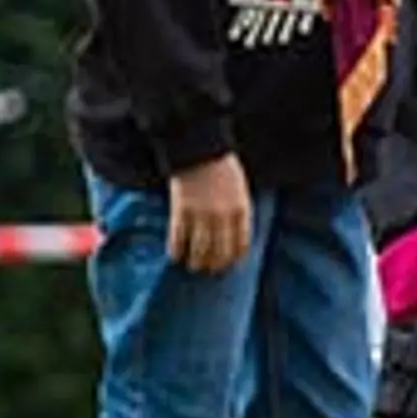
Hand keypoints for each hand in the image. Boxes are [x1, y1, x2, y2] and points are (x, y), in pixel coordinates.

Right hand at [165, 153, 252, 274]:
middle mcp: (223, 217)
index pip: (240, 245)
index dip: (234, 258)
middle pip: (220, 253)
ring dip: (196, 262)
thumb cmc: (221, 166)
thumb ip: (238, 211)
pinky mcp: (181, 211)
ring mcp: (201, 215)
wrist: (199, 148)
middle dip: (215, 265)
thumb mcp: (239, 188)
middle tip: (209, 269)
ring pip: (199, 251)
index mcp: (240, 209)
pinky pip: (178, 239)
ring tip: (193, 266)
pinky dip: (176, 251)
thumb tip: (234, 235)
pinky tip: (175, 256)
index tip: (229, 263)